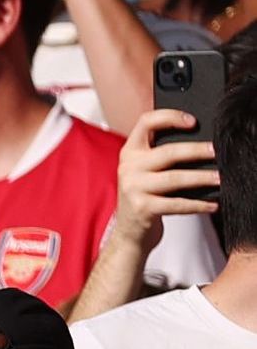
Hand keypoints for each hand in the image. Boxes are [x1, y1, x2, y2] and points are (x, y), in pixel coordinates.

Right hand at [117, 104, 219, 231]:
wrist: (129, 231)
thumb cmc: (145, 196)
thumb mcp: (145, 171)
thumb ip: (162, 154)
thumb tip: (202, 145)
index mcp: (130, 152)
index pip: (146, 123)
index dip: (170, 117)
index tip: (193, 122)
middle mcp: (129, 168)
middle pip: (168, 152)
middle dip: (197, 151)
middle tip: (216, 152)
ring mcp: (133, 188)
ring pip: (174, 178)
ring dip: (201, 178)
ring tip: (219, 178)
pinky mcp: (142, 208)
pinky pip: (176, 204)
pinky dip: (197, 205)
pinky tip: (211, 204)